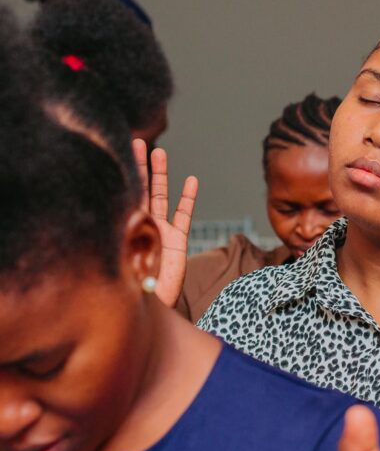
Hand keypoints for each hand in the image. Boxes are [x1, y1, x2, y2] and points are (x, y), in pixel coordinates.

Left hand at [133, 139, 197, 308]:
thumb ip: (125, 238)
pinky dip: (187, 198)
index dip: (122, 174)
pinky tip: (191, 181)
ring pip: (160, 195)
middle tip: (136, 141)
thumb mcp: (119, 259)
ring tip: (160, 152)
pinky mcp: (176, 240)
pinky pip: (183, 214)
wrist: (146, 309)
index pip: (123, 195)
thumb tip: (128, 218)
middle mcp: (141, 225)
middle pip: (140, 188)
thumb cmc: (126, 289)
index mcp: (124, 227)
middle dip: (138, 166)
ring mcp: (160, 231)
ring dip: (161, 174)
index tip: (116, 151)